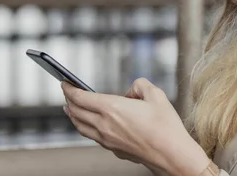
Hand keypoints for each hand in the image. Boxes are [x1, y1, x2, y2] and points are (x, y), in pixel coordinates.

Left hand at [61, 78, 210, 175]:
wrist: (171, 154)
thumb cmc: (165, 127)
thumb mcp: (156, 94)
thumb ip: (140, 85)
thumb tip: (131, 90)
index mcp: (111, 108)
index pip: (80, 97)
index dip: (69, 89)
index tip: (64, 82)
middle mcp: (104, 125)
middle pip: (76, 112)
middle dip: (69, 99)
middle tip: (67, 92)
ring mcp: (107, 140)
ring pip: (80, 126)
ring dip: (72, 115)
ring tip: (69, 108)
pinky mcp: (113, 150)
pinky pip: (92, 136)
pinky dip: (84, 127)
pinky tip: (89, 124)